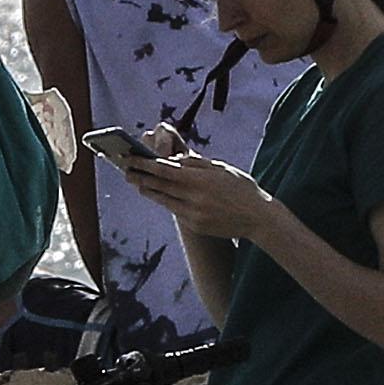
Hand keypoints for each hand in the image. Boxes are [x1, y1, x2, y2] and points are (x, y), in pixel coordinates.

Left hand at [116, 140, 283, 248]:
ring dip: (148, 190)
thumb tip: (174, 160)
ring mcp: (193, 214)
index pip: (164, 170)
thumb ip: (196, 163)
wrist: (258, 218)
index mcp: (200, 179)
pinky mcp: (195, 226)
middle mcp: (193, 197)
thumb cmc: (241, 188)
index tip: (130, 158)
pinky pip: (175, 210)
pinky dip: (165, 201)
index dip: (143, 164)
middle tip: (125, 171)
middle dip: (140, 177)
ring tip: (137, 183)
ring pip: (163, 200)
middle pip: (158, 185)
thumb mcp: (221, 169)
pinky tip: (159, 195)